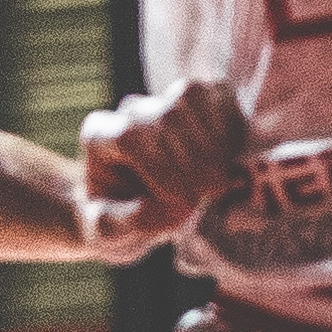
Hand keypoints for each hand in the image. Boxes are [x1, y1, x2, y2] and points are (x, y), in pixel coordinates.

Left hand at [77, 74, 248, 251]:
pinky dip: (232, 129)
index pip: (131, 136)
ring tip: (216, 186)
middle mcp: (129, 110)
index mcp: (99, 136)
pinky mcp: (199, 97)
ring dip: (213, 145)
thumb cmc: (123, 222)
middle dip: (193, 163)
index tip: (182, 206)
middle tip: (204, 200)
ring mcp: (164, 99)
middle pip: (166, 116)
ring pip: (191, 97)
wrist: (144, 211)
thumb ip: (118, 227)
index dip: (163, 170)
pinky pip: (219, 95)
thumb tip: (151, 209)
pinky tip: (231, 162)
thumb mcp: (110, 236)